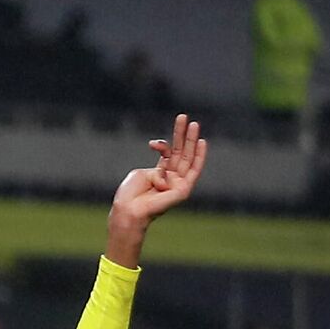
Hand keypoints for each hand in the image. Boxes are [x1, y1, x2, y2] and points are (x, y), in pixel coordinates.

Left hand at [106, 114, 206, 266]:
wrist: (128, 210)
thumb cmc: (130, 195)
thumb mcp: (142, 173)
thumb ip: (158, 163)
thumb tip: (168, 168)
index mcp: (160, 174)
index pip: (168, 154)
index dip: (162, 145)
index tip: (152, 143)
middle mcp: (172, 178)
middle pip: (181, 153)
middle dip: (182, 135)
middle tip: (184, 117)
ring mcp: (179, 184)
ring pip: (188, 158)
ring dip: (191, 140)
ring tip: (194, 123)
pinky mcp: (183, 190)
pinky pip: (194, 170)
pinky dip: (199, 156)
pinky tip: (201, 141)